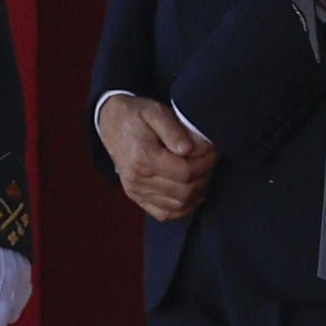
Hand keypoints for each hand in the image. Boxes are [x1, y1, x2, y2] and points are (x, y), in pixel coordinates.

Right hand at [98, 94, 216, 220]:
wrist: (112, 123)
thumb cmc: (136, 115)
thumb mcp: (155, 111)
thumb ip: (173, 130)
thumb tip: (188, 150)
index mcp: (143, 157)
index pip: (186, 172)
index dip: (206, 164)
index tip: (213, 152)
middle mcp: (138, 179)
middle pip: (185, 191)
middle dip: (205, 177)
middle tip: (211, 161)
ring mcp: (136, 191)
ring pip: (178, 205)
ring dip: (197, 192)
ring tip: (203, 173)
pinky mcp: (137, 197)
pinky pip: (165, 214)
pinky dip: (183, 207)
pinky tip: (192, 192)